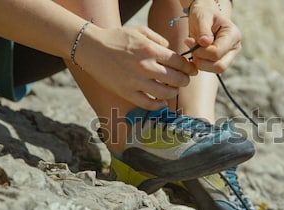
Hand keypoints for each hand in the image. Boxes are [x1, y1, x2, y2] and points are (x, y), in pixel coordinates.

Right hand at [77, 25, 197, 109]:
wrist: (92, 48)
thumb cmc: (117, 38)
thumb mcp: (139, 31)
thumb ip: (158, 39)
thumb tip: (171, 50)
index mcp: (151, 50)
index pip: (179, 62)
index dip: (189, 68)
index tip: (191, 70)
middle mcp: (146, 67)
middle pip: (176, 79)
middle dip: (184, 81)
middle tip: (184, 80)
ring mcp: (136, 81)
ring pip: (165, 93)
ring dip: (173, 92)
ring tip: (173, 90)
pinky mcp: (127, 92)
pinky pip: (148, 104)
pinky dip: (159, 105)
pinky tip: (161, 101)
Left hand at [185, 0, 241, 72]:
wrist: (206, 16)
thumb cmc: (204, 14)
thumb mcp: (202, 17)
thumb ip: (203, 30)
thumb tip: (204, 42)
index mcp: (233, 35)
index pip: (217, 52)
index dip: (201, 51)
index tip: (188, 41)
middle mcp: (234, 47)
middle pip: (220, 66)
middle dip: (202, 61)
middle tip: (191, 49)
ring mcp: (229, 55)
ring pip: (216, 70)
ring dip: (200, 63)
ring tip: (193, 49)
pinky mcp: (222, 60)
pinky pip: (211, 69)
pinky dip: (201, 63)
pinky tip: (195, 53)